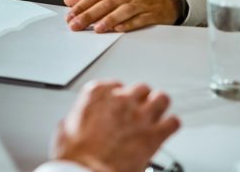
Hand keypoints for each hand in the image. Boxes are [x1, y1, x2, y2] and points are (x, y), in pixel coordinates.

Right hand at [52, 81, 179, 171]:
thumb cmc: (75, 154)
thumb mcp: (65, 128)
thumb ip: (76, 119)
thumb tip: (76, 123)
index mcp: (96, 94)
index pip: (115, 84)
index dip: (118, 95)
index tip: (118, 102)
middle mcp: (121, 100)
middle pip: (141, 88)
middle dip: (141, 98)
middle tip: (139, 108)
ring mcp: (140, 116)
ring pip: (162, 98)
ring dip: (160, 106)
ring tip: (158, 113)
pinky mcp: (155, 135)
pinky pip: (174, 122)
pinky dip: (171, 125)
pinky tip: (167, 130)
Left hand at [64, 0, 179, 32]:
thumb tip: (68, 0)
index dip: (82, 5)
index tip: (70, 16)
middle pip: (106, 4)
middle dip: (89, 15)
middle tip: (76, 25)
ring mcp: (140, 4)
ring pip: (123, 11)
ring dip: (109, 19)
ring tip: (97, 29)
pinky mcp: (152, 14)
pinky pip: (140, 19)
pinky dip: (129, 24)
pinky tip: (119, 29)